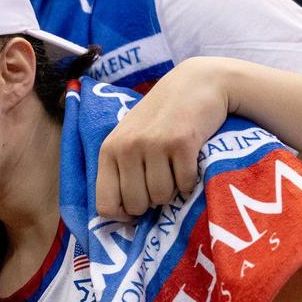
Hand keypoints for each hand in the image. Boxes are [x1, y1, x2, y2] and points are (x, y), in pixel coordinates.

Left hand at [95, 57, 227, 219]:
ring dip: (172, 191)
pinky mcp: (182, 143)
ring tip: (174, 169)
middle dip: (151, 202)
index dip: (123, 215)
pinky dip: (190, 182)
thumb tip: (120, 218)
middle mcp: (127, 147)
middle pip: (136, 206)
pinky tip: (189, 163)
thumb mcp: (129, 138)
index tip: (136, 209)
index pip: (105, 205)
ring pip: (161, 198)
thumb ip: (120, 169)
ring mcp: (154, 144)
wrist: (197, 83)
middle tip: (160, 181)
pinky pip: (184, 185)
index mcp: (108, 150)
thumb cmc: (160, 117)